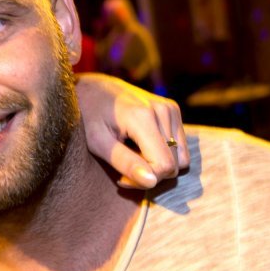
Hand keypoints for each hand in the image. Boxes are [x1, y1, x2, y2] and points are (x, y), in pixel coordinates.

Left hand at [76, 73, 188, 188]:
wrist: (92, 88)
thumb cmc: (89, 116)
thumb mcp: (98, 142)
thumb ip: (125, 162)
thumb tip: (151, 183)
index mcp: (144, 116)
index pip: (164, 165)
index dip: (144, 180)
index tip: (121, 178)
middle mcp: (163, 110)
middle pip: (174, 165)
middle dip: (150, 175)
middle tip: (123, 170)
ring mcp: (171, 108)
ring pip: (180, 159)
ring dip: (157, 166)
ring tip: (131, 157)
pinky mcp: (173, 110)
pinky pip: (180, 147)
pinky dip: (163, 154)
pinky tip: (140, 148)